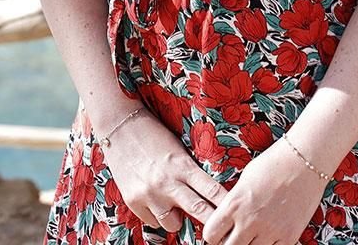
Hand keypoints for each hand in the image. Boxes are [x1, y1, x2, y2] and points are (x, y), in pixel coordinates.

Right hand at [102, 111, 229, 235]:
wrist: (118, 125)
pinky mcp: (133, 200)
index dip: (227, 206)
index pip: (213, 190)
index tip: (239, 215)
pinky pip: (154, 222)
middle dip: (213, 224)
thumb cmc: (153, 134)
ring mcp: (149, 193)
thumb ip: (191, 171)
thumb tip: (209, 193)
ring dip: (178, 218)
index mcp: (183, 165)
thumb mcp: (178, 149)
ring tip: (175, 204)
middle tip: (222, 232)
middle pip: (199, 211)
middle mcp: (168, 182)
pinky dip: (158, 216)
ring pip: (174, 224)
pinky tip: (156, 201)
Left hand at [199, 140, 326, 244]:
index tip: (219, 232)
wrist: (306, 160)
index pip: (210, 235)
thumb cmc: (274, 164)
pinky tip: (270, 235)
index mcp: (234, 203)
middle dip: (229, 243)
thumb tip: (226, 222)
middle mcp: (250, 220)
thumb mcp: (244, 180)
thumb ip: (233, 204)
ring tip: (255, 233)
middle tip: (235, 236)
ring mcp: (270, 230)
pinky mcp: (289, 236)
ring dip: (250, 244)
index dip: (213, 235)